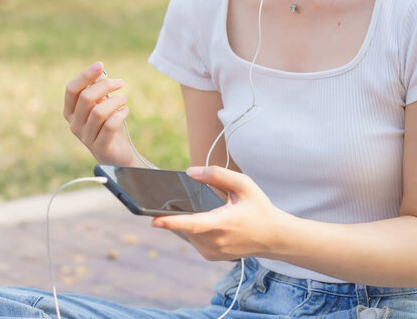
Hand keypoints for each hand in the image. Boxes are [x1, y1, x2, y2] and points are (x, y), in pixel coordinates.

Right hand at [63, 62, 135, 165]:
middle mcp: (74, 125)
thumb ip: (97, 90)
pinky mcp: (100, 147)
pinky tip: (125, 111)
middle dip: (105, 86)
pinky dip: (119, 115)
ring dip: (115, 102)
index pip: (72, 90)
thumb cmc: (108, 125)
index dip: (85, 75)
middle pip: (86, 98)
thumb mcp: (101, 105)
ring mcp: (85, 138)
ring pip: (99, 112)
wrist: (118, 154)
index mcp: (70, 112)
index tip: (101, 65)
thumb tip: (98, 73)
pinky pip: (109, 126)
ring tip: (124, 99)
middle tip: (120, 83)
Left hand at [152, 166, 285, 260]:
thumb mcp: (243, 184)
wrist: (274, 237)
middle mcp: (217, 241)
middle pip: (185, 224)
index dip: (172, 222)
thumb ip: (216, 174)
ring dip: (187, 220)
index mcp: (225, 222)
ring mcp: (213, 251)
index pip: (194, 223)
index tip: (154, 221)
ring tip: (208, 212)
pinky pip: (192, 239)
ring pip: (186, 232)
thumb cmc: (258, 208)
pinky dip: (193, 229)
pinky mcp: (210, 256)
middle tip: (173, 202)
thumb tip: (189, 172)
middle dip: (177, 213)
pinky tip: (208, 222)